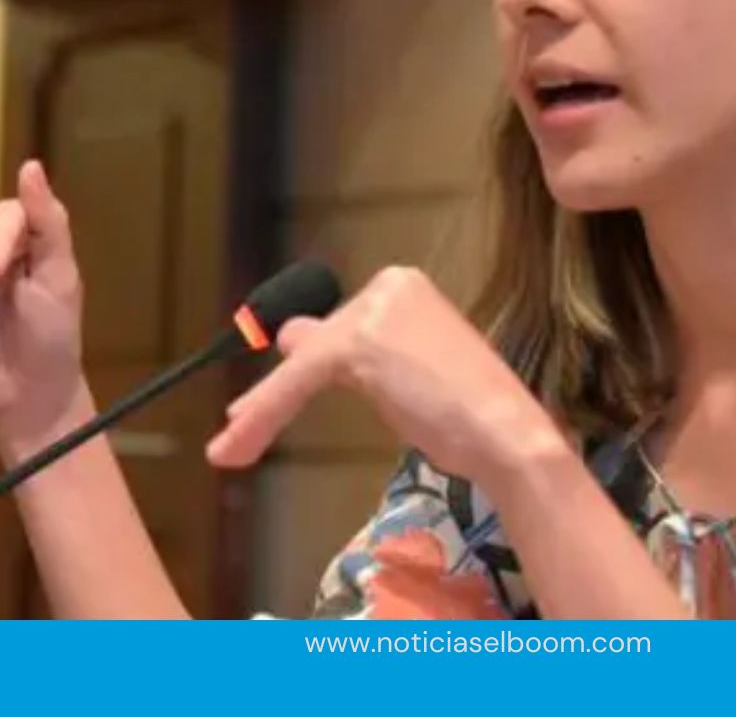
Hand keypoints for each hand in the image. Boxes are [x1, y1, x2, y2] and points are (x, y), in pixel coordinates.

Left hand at [205, 266, 564, 488]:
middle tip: (240, 427)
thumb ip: (357, 355)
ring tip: (228, 449)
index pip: (340, 325)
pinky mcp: (354, 344)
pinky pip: (296, 381)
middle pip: (316, 340)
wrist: (507, 433)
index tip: (267, 406)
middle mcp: (387, 286)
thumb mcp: (406, 374)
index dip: (308, 368)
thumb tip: (291, 339)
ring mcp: (371, 312)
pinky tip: (235, 445)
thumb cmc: (472, 417)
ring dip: (263, 408)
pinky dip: (265, 414)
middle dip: (280, 388)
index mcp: (405, 288)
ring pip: (300, 363)